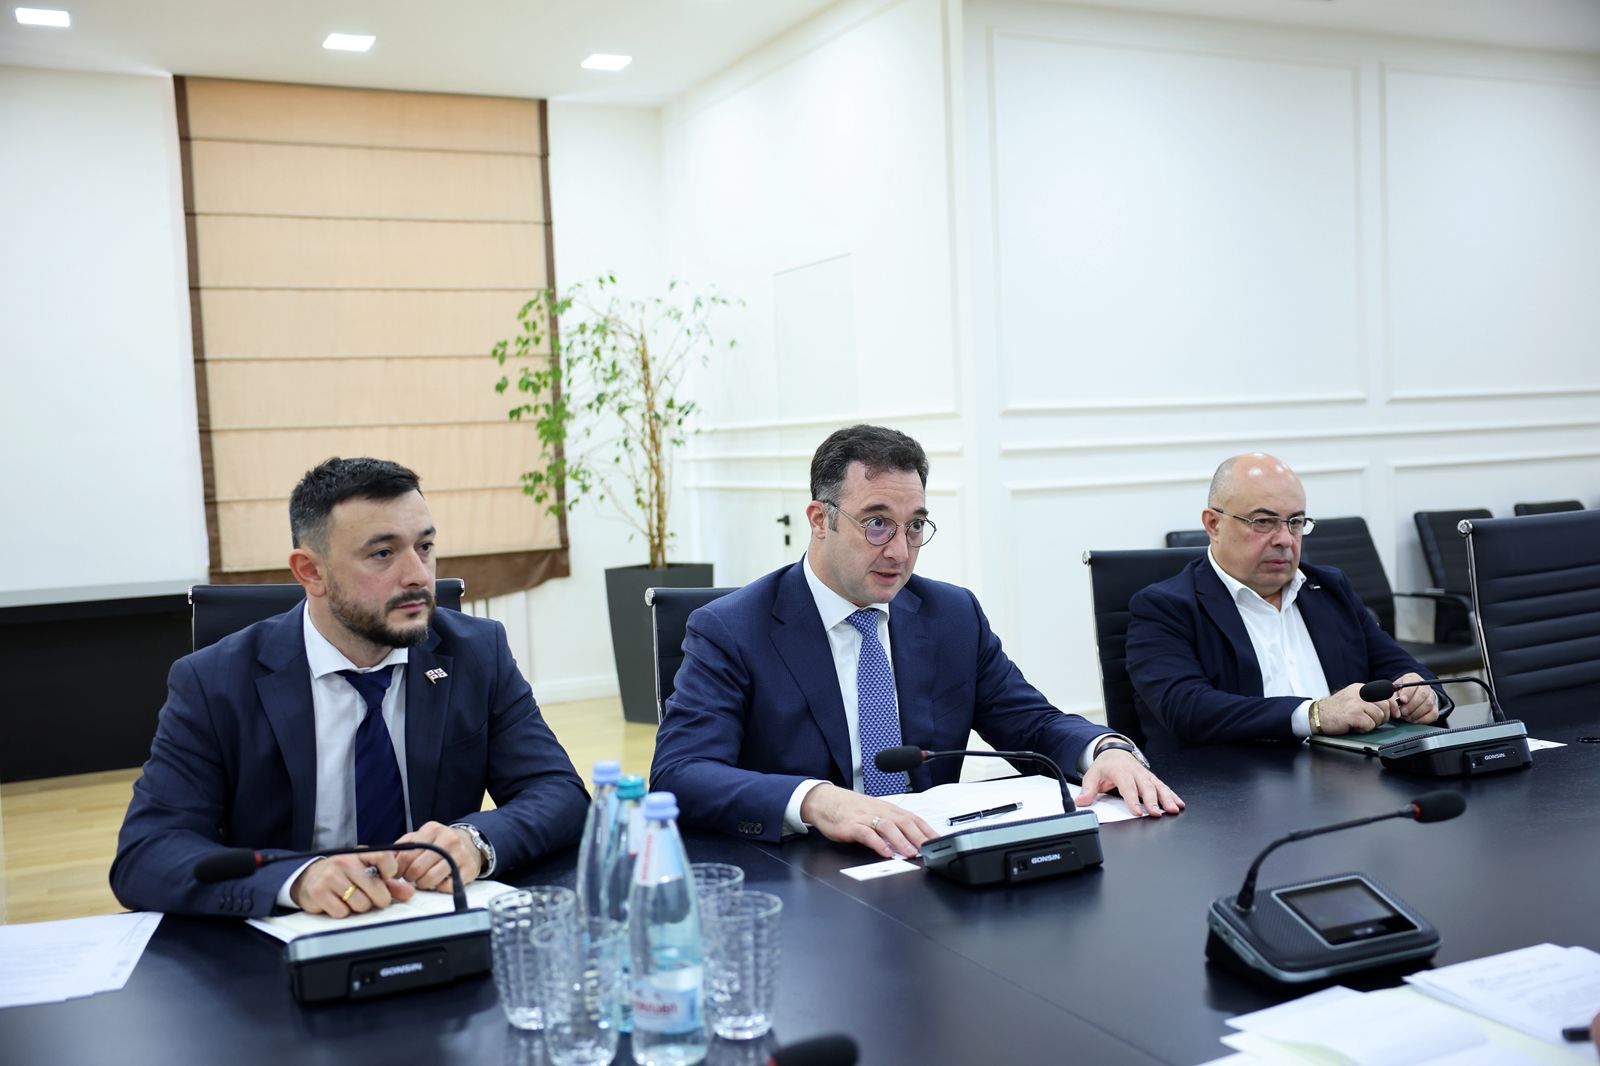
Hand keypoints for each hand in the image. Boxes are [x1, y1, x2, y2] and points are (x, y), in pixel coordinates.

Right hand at [290, 851, 414, 917]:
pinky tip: (338, 903)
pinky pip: (342, 912)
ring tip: (351, 899)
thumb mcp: (365, 872)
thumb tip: (409, 892)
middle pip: (375, 889)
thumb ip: (389, 883)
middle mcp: (344, 862)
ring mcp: (330, 877)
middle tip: (370, 897)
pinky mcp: (319, 892)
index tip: (387, 878)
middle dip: (377, 899)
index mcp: (359, 853)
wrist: (309, 878)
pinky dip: (343, 912)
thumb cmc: (343, 875)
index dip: (391, 870)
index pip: (384, 856)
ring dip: (359, 907)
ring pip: (360, 903)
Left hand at [393, 821, 482, 892]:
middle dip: (410, 878)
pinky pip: (447, 886)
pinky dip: (440, 888)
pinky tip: (440, 881)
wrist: (470, 843)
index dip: (399, 869)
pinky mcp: (469, 868)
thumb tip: (386, 861)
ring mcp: (460, 854)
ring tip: (423, 880)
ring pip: (431, 878)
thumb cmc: (438, 843)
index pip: (407, 855)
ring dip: (423, 884)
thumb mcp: (420, 838)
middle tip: (411, 877)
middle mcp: (448, 839)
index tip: (399, 873)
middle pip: (417, 868)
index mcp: (432, 829)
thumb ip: (402, 847)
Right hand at [798, 783, 937, 858]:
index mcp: (889, 809)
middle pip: (904, 822)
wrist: (826, 801)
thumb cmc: (852, 809)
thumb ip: (893, 826)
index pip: (913, 818)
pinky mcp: (851, 825)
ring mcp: (866, 818)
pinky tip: (885, 852)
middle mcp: (880, 812)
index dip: (927, 830)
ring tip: (910, 852)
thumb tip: (913, 841)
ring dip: (901, 840)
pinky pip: (866, 833)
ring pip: (887, 826)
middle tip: (929, 849)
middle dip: (919, 836)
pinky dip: (877, 843)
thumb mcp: (876, 814)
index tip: (938, 842)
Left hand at [1077, 750, 1183, 816]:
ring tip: (1173, 809)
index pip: (1127, 786)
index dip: (1132, 800)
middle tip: (1156, 813)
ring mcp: (1145, 775)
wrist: (1115, 751)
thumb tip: (1081, 801)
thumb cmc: (1106, 765)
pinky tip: (1179, 804)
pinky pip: (1163, 786)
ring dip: (1167, 798)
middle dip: (1152, 800)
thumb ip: (1088, 789)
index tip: (1137, 812)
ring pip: (1158, 786)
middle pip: (1146, 787)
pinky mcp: (1152, 778)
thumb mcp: (1092, 775)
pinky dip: (1172, 795)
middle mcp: (1135, 772)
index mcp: (1120, 771)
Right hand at [1316, 682, 1395, 734]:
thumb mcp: (1353, 698)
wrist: (1316, 715)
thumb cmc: (1335, 710)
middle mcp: (1360, 693)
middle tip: (1372, 721)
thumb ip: (1369, 699)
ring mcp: (1356, 703)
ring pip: (1379, 716)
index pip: (1386, 694)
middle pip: (1385, 706)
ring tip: (1360, 723)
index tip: (1394, 713)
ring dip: (1372, 724)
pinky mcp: (1353, 714)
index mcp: (1361, 688)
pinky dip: (1364, 728)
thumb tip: (1390, 706)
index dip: (1393, 705)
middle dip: (1383, 717)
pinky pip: (1370, 724)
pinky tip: (1355, 726)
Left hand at [1390, 672, 1439, 723]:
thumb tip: (1394, 708)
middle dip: (1412, 705)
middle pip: (1423, 694)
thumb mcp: (1393, 692)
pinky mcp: (1435, 708)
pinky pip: (1433, 714)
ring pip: (1428, 704)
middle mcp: (1424, 686)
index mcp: (1413, 678)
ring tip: (1407, 716)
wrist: (1408, 700)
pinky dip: (1423, 719)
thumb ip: (1391, 698)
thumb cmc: (1399, 694)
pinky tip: (1414, 719)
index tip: (1402, 700)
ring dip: (1416, 713)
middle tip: (1403, 712)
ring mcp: (1431, 697)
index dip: (1408, 692)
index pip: (1413, 682)